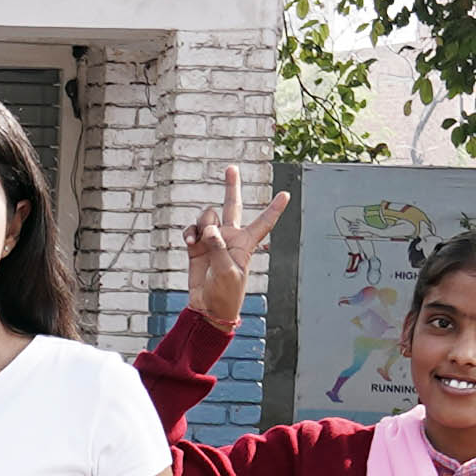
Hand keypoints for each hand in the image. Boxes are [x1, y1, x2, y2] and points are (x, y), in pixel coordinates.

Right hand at [179, 165, 287, 331]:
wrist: (208, 307)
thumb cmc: (226, 293)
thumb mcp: (228, 272)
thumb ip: (219, 248)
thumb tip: (208, 229)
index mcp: (245, 244)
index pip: (264, 222)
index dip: (275, 209)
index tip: (286, 194)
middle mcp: (230, 237)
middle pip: (232, 206)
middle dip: (232, 187)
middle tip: (231, 168)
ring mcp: (213, 241)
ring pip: (207, 217)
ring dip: (202, 223)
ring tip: (200, 239)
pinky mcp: (197, 247)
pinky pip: (192, 230)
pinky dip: (190, 233)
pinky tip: (190, 242)